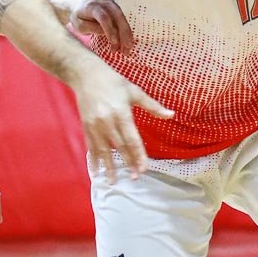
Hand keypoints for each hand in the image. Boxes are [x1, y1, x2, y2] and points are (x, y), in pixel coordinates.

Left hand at [71, 0, 133, 53]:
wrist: (79, 5)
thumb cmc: (79, 17)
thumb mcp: (80, 25)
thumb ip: (92, 28)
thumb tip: (106, 33)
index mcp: (92, 6)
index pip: (103, 18)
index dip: (110, 30)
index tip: (114, 42)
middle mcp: (104, 3)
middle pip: (117, 17)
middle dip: (123, 33)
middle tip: (126, 48)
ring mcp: (111, 4)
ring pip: (122, 18)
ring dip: (127, 34)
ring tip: (128, 48)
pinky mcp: (116, 8)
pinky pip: (123, 20)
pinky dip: (126, 31)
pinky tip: (127, 42)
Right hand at [76, 64, 172, 179]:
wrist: (86, 75)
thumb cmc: (113, 82)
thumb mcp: (135, 91)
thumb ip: (153, 106)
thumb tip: (171, 115)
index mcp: (122, 114)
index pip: (132, 140)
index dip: (138, 155)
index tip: (143, 169)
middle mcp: (108, 122)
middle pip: (120, 147)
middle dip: (127, 163)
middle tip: (134, 178)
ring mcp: (95, 126)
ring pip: (104, 150)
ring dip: (109, 166)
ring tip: (113, 181)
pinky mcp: (86, 126)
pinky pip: (91, 146)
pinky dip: (94, 159)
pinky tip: (96, 170)